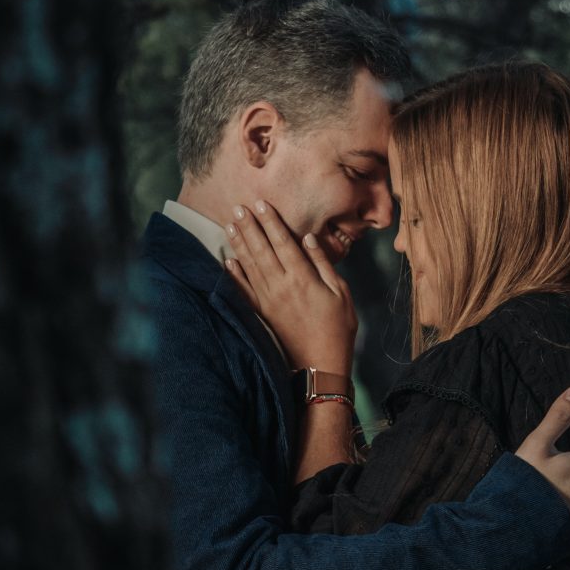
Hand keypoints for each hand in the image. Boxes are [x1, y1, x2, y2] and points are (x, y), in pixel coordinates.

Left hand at [224, 200, 356, 374]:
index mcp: (303, 278)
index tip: (261, 204)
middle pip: (262, 250)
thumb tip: (308, 239)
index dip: (271, 222)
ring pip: (250, 266)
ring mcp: (269, 301)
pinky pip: (244, 291)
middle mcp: (282, 286)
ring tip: (230, 224)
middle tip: (238, 207)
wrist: (320, 365)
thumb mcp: (340, 293)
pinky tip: (228, 261)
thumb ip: (322, 264)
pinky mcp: (263, 314)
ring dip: (239, 244)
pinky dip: (235, 275)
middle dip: (250, 227)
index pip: (283, 243)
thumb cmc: (337, 328)